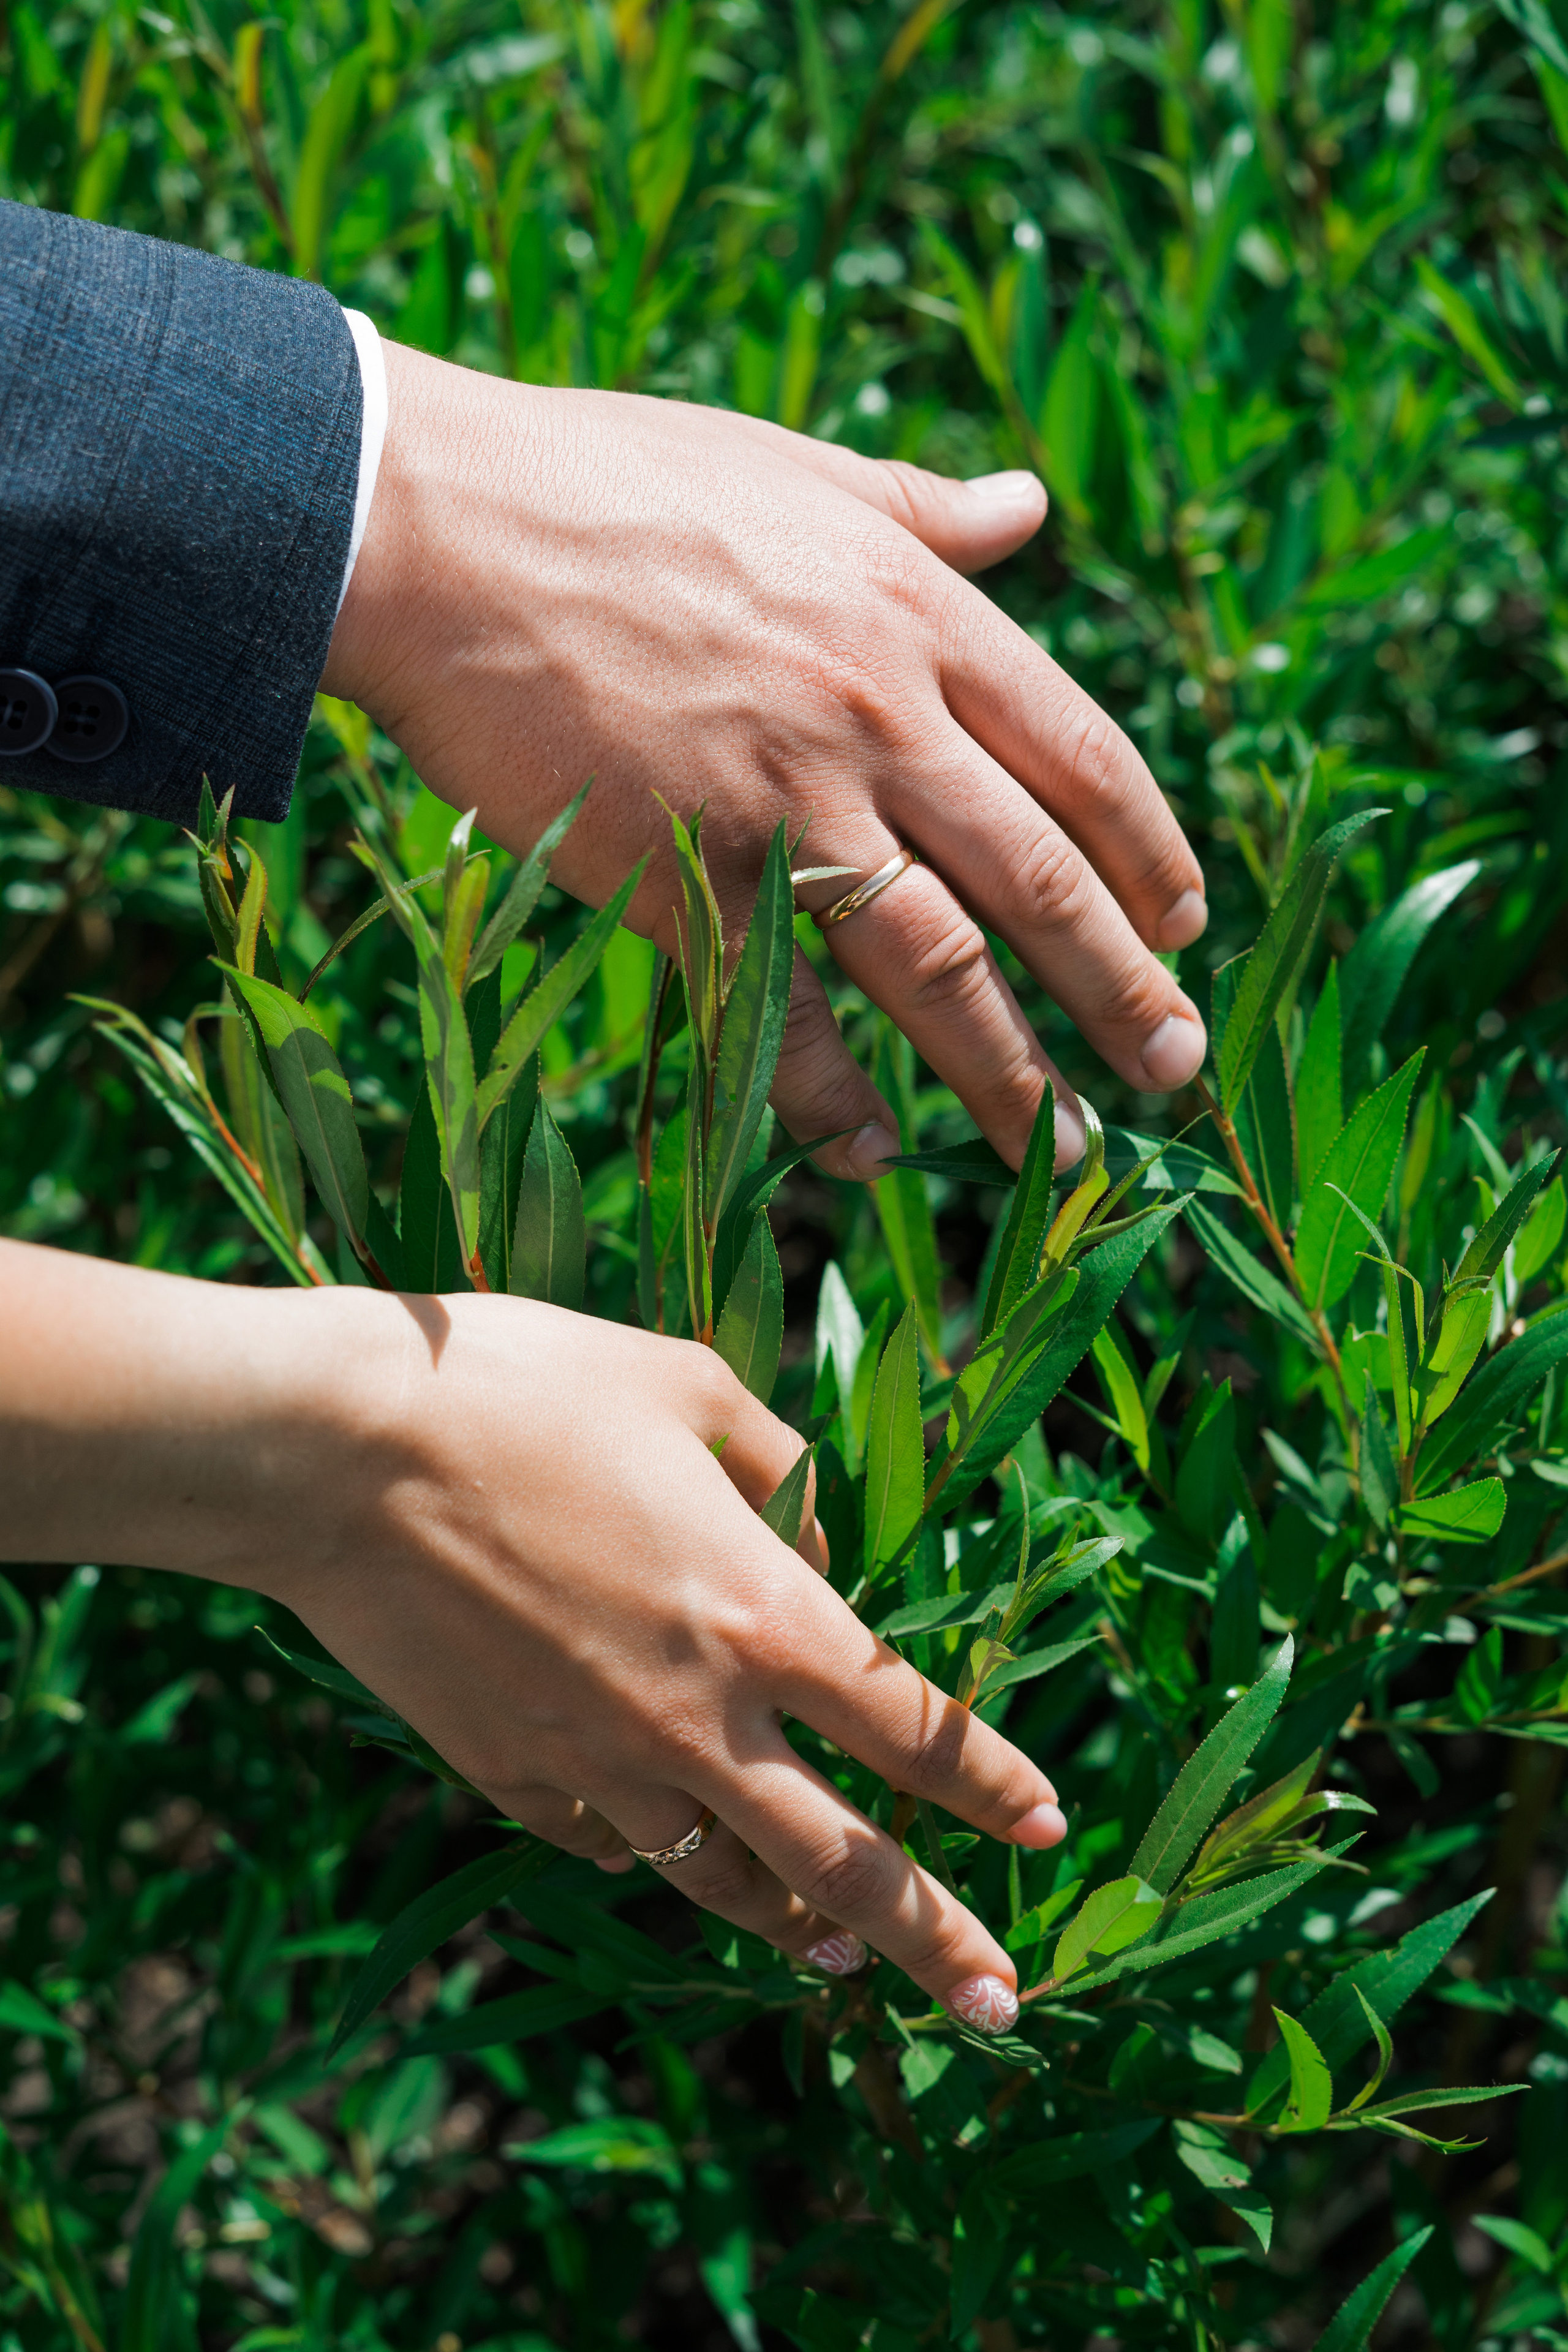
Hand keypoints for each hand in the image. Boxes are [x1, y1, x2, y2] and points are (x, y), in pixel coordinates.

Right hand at [3, 1244, 1064, 2027]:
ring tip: (846, 1958)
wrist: (335, 1453)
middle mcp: (698, 1715)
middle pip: (846, 1862)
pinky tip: (677, 1857)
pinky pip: (611, 1845)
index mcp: (761, 1611)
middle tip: (1003, 2009)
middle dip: (939, 1940)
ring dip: (797, 1924)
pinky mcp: (512, 1776)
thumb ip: (779, 1465)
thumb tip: (814, 1534)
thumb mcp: (683, 1383)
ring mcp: (600, 1761)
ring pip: (724, 1879)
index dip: (992, 1784)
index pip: (913, 1728)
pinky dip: (659, 1855)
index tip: (1050, 1828)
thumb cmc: (522, 1389)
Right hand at [322, 344, 1207, 1177]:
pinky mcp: (682, 875)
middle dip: (1122, 988)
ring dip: (1011, 1072)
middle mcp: (878, 716)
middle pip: (1038, 878)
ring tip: (1062, 1154)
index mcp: (918, 615)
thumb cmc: (604, 481)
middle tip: (1176, 1072)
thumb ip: (922, 509)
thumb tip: (1030, 504)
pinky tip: (868, 1153)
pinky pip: (779, 1011)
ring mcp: (782, 804)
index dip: (1151, 853)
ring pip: (938, 964)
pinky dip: (826, 1094)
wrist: (432, 530)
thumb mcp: (793, 469)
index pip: (1084, 755)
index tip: (1191, 925)